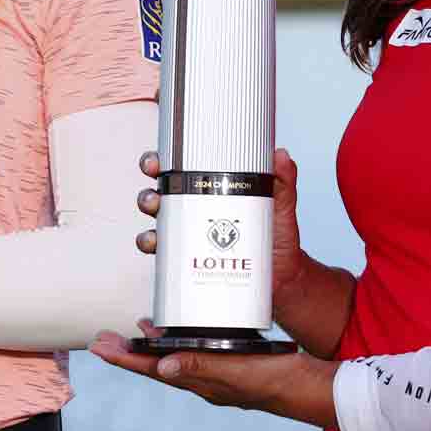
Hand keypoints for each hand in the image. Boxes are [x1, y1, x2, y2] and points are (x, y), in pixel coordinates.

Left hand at [90, 321, 339, 430]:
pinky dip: (184, 340)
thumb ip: (202, 367)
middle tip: (104, 337)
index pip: (153, 370)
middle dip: (131, 351)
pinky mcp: (235, 364)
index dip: (125, 359)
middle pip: (159, 364)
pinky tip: (189, 329)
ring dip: (155, 345)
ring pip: (178, 357)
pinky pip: (200, 351)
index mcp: (201, 382)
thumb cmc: (276, 381)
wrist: (312, 390)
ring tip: (137, 329)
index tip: (98, 347)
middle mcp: (205, 380)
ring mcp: (220, 374)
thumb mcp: (237, 371)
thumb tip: (161, 368)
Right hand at [135, 146, 304, 300]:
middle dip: (148, 191)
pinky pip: (162, 253)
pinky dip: (152, 247)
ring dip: (147, 221)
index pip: (180, 170)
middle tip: (156, 196)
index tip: (157, 162)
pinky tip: (158, 248)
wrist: (282, 274)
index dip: (162, 162)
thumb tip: (282, 156)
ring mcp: (189, 235)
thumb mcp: (281, 204)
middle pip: (159, 194)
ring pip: (156, 222)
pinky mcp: (188, 260)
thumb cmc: (276, 234)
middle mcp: (194, 209)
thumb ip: (283, 180)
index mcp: (212, 188)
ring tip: (157, 218)